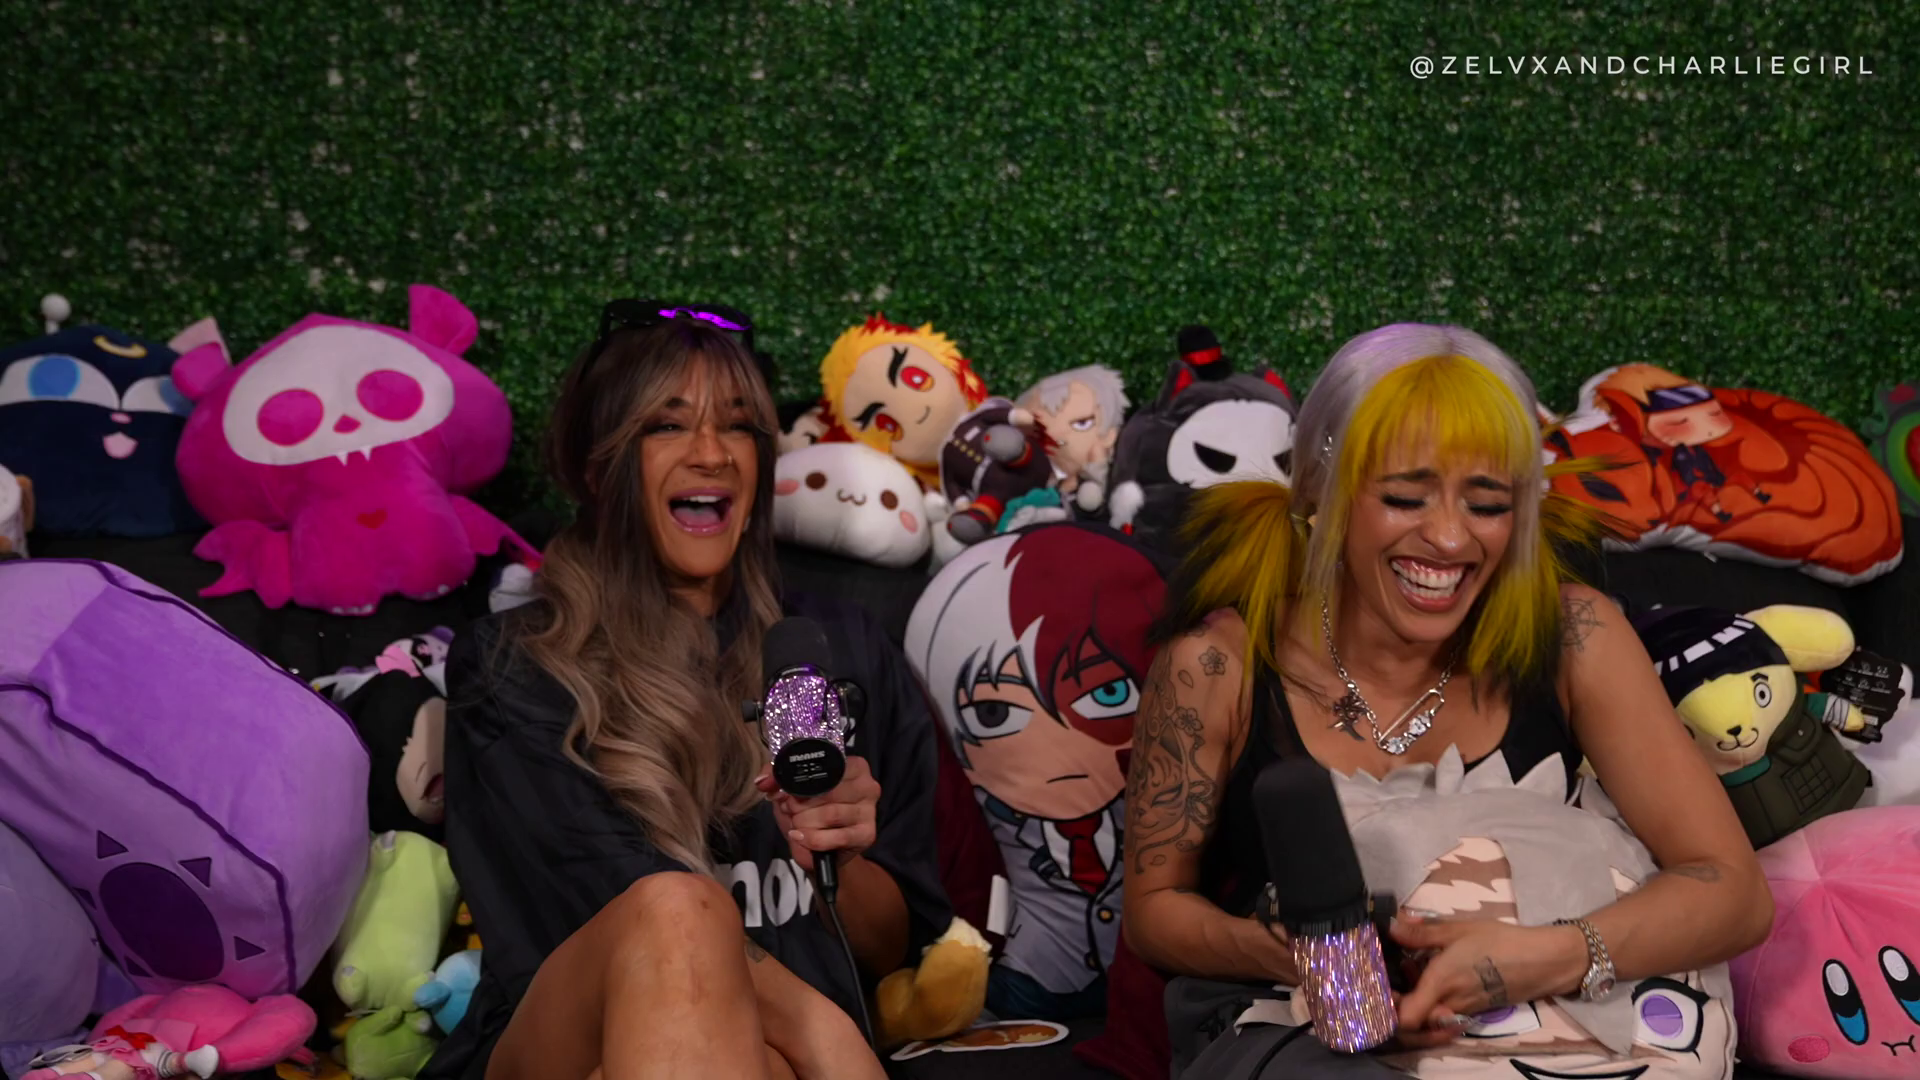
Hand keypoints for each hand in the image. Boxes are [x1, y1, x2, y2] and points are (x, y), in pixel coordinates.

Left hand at [756, 756, 880, 872]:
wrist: (822, 850)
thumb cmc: (810, 813)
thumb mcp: (791, 791)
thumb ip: (776, 778)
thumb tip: (763, 781)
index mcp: (854, 766)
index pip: (824, 767)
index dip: (798, 782)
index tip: (784, 794)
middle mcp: (867, 785)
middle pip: (827, 791)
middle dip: (799, 804)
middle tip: (790, 811)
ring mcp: (870, 811)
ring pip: (830, 814)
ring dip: (804, 822)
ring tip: (797, 824)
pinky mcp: (867, 834)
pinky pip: (834, 837)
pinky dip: (812, 839)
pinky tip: (801, 837)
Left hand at [1388, 915, 1585, 1047]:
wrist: (1543, 961)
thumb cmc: (1499, 941)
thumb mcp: (1458, 930)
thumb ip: (1422, 932)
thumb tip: (1391, 927)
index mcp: (1440, 983)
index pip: (1405, 1019)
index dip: (1387, 1008)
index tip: (1380, 985)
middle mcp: (1448, 1004)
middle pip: (1412, 1021)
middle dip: (1398, 1001)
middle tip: (1391, 974)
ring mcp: (1462, 1011)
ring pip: (1427, 1016)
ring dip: (1415, 997)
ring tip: (1410, 968)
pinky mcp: (1475, 1010)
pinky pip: (1444, 1011)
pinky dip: (1433, 997)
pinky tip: (1431, 971)